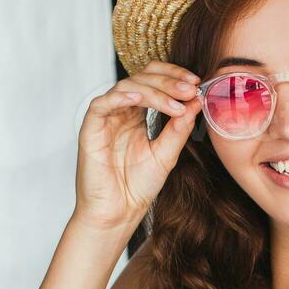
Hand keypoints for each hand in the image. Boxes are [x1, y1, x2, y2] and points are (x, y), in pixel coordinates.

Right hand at [74, 60, 202, 234]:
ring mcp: (106, 118)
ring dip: (153, 91)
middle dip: (168, 81)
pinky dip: (120, 97)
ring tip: (176, 103)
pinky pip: (102, 103)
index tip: (197, 83)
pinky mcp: (91, 128)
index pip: (155, 81)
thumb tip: (196, 101)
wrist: (118, 212)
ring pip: (126, 87)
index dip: (174, 76)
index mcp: (138, 115)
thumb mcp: (167, 154)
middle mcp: (122, 112)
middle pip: (142, 78)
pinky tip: (140, 100)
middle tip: (190, 88)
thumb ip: (179, 128)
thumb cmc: (139, 187)